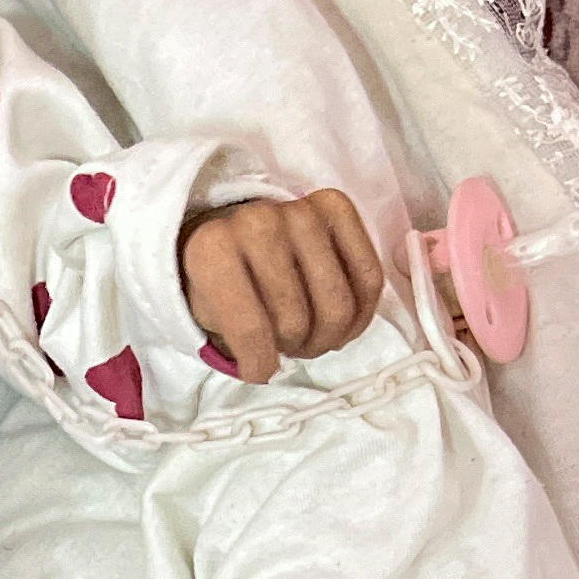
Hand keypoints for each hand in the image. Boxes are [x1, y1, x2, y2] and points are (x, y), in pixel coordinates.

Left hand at [179, 191, 390, 378]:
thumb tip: (271, 367)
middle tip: (288, 344)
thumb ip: (234, 338)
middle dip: (295, 348)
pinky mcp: (337, 206)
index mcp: (213, 249)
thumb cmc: (223, 278)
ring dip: (327, 336)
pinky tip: (342, 324)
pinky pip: (369, 278)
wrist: (237, 229)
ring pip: (337, 306)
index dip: (260, 364)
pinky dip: (360, 315)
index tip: (260, 372)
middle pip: (296, 321)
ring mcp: (300, 210)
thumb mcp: (209, 311)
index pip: (249, 327)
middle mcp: (257, 222)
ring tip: (310, 333)